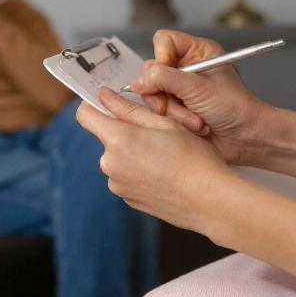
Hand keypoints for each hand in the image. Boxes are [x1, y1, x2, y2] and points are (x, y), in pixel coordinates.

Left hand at [77, 89, 242, 233]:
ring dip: (134, 153)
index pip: (85, 115)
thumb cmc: (193, 158)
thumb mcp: (164, 123)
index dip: (95, 105)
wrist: (210, 200)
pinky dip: (140, 172)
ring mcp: (117, 184)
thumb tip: (104, 95)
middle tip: (159, 133)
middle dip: (126, 131)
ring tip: (166, 156)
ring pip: (119, 158)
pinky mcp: (128, 199)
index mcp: (117, 139)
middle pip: (107, 137)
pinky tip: (165, 173)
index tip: (110, 103)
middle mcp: (110, 164)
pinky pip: (127, 177)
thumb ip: (128, 108)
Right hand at [132, 30, 276, 165]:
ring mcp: (179, 89)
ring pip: (153, 93)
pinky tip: (192, 126)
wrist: (245, 138)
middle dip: (164, 92)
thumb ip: (166, 79)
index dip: (160, 56)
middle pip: (152, 69)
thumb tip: (140, 79)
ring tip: (193, 120)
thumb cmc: (235, 108)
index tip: (164, 74)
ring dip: (172, 110)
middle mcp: (186, 68)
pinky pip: (158, 111)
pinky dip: (173, 120)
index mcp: (198, 52)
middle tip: (172, 105)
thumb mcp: (199, 88)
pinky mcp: (175, 109)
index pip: (164, 41)